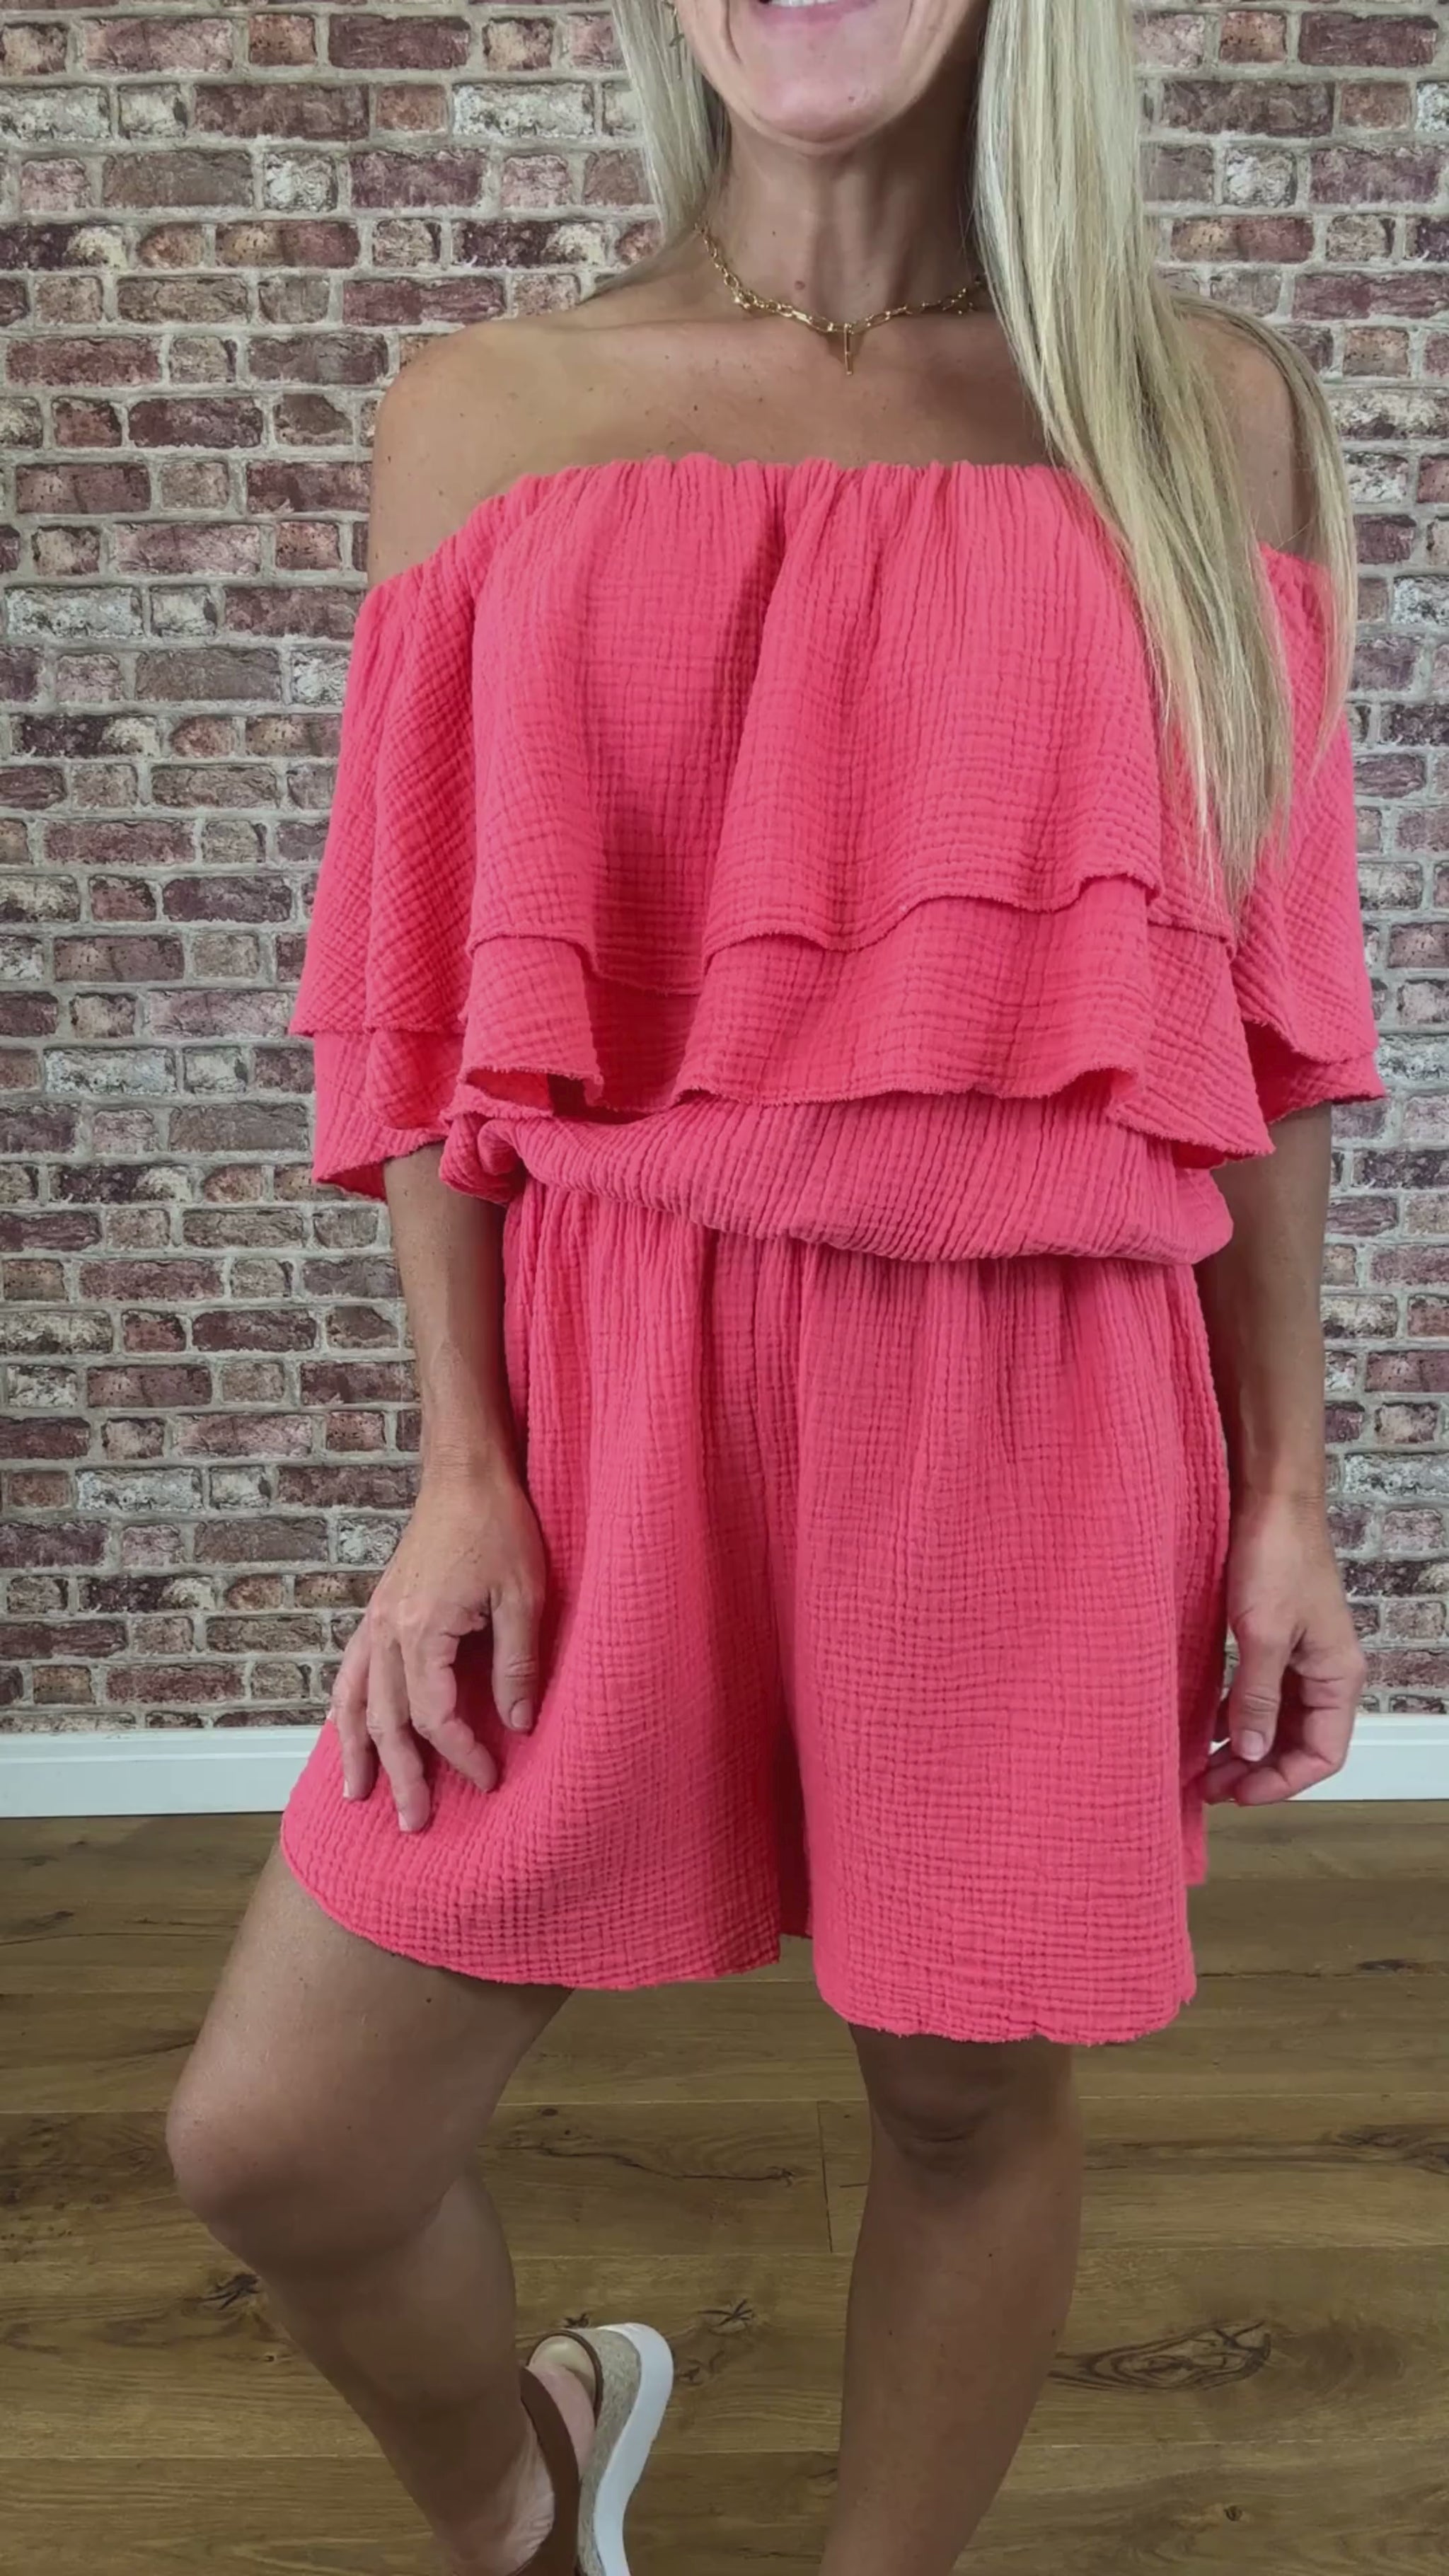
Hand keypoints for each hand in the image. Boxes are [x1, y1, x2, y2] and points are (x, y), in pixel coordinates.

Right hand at [327, 1461, 548, 1831]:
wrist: (465, 1476)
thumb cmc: (499, 1528)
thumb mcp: (525, 1595)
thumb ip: (516, 1663)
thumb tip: (517, 1725)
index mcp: (423, 1629)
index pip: (435, 1715)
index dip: (462, 1755)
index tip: (489, 1780)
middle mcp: (388, 1630)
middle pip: (386, 1721)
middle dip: (402, 1775)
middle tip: (415, 1823)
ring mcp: (377, 1619)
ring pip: (355, 1700)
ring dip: (357, 1750)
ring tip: (358, 1794)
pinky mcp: (378, 1609)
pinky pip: (350, 1669)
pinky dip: (344, 1706)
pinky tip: (344, 1731)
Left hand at [1203, 1493, 1368, 1806]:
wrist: (1270, 1500)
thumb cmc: (1275, 1559)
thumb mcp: (1261, 1635)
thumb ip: (1257, 1698)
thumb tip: (1252, 1754)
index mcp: (1336, 1676)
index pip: (1321, 1754)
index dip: (1281, 1782)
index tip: (1237, 1794)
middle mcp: (1325, 1672)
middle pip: (1299, 1743)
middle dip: (1258, 1771)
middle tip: (1210, 1789)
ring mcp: (1302, 1656)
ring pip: (1278, 1721)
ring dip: (1246, 1747)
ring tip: (1205, 1768)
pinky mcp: (1278, 1639)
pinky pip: (1264, 1694)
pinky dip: (1240, 1715)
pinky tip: (1209, 1727)